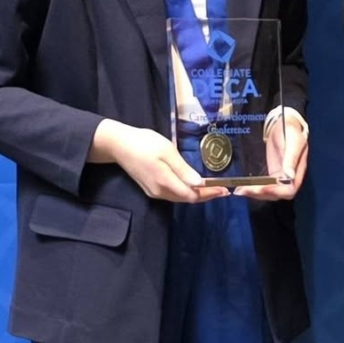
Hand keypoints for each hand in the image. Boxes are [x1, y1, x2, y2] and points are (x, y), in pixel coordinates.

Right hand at [91, 119, 229, 202]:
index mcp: (165, 182)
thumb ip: (183, 169)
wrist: (119, 145)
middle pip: (187, 199)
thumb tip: (199, 183)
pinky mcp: (150, 188)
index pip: (192, 195)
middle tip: (222, 190)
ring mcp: (154, 192)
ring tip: (212, 189)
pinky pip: (172, 194)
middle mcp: (160, 192)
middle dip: (206, 196)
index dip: (209, 194)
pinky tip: (192, 185)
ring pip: (180, 198)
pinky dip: (186, 192)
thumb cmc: (145, 144)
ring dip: (196, 195)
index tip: (224, 190)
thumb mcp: (167, 152)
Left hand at [235, 109, 308, 200]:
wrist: (285, 123)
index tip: (262, 188)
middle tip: (243, 190)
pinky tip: (242, 187)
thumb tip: (289, 176)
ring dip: (254, 193)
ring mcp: (280, 177)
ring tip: (239, 190)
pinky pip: (264, 186)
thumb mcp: (293, 142)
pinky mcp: (272, 174)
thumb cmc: (290, 131)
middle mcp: (289, 178)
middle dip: (260, 194)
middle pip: (277, 194)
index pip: (289, 190)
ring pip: (268, 192)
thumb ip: (291, 159)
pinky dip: (254, 188)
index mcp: (297, 171)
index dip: (276, 192)